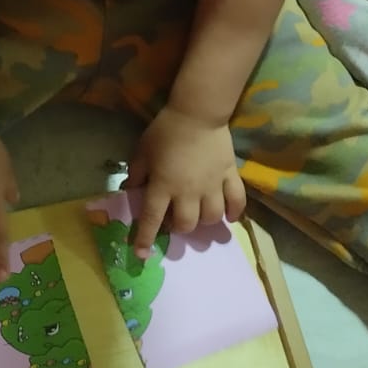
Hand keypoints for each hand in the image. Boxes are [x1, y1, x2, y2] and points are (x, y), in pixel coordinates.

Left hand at [127, 106, 246, 253]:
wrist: (197, 112)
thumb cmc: (165, 131)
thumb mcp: (142, 151)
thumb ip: (136, 174)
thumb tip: (130, 192)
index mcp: (163, 185)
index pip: (152, 219)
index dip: (144, 239)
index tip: (141, 255)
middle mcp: (188, 191)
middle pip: (186, 224)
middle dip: (178, 228)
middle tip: (175, 219)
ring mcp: (212, 185)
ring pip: (212, 217)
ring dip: (203, 221)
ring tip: (198, 213)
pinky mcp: (230, 176)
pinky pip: (237, 201)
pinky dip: (234, 212)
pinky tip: (228, 216)